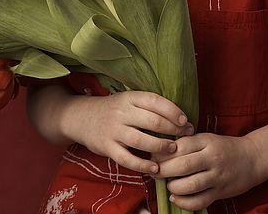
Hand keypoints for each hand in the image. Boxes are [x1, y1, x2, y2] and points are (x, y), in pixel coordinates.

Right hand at [61, 91, 193, 173]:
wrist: (82, 117)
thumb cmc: (113, 109)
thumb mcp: (128, 100)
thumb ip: (148, 106)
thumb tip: (178, 116)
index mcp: (130, 98)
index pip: (155, 101)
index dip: (173, 111)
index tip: (185, 120)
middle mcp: (122, 113)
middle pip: (152, 122)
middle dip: (173, 130)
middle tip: (186, 136)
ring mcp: (113, 130)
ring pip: (141, 141)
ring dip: (161, 147)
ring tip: (173, 150)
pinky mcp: (107, 147)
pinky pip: (127, 159)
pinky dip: (143, 165)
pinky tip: (155, 168)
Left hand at [152, 132, 261, 209]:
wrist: (252, 158)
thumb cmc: (224, 147)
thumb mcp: (207, 138)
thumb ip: (188, 143)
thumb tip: (162, 151)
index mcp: (206, 141)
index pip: (180, 146)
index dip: (163, 152)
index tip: (154, 156)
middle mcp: (212, 158)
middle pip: (182, 166)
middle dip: (164, 171)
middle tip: (155, 171)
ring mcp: (217, 177)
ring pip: (190, 185)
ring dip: (174, 187)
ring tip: (169, 184)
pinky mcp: (220, 192)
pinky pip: (199, 201)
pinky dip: (184, 202)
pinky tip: (176, 197)